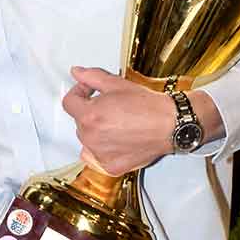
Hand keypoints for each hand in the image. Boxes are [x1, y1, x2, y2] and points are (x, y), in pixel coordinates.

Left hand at [62, 67, 176, 175]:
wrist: (171, 124)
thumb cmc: (149, 106)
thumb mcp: (117, 84)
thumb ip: (92, 77)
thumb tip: (77, 72)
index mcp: (90, 115)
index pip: (69, 103)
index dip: (78, 92)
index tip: (88, 91)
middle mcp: (91, 138)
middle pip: (79, 121)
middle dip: (90, 111)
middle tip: (109, 105)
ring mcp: (100, 155)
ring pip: (87, 140)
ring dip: (95, 131)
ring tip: (116, 123)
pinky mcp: (111, 167)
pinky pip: (95, 158)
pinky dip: (102, 150)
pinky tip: (116, 140)